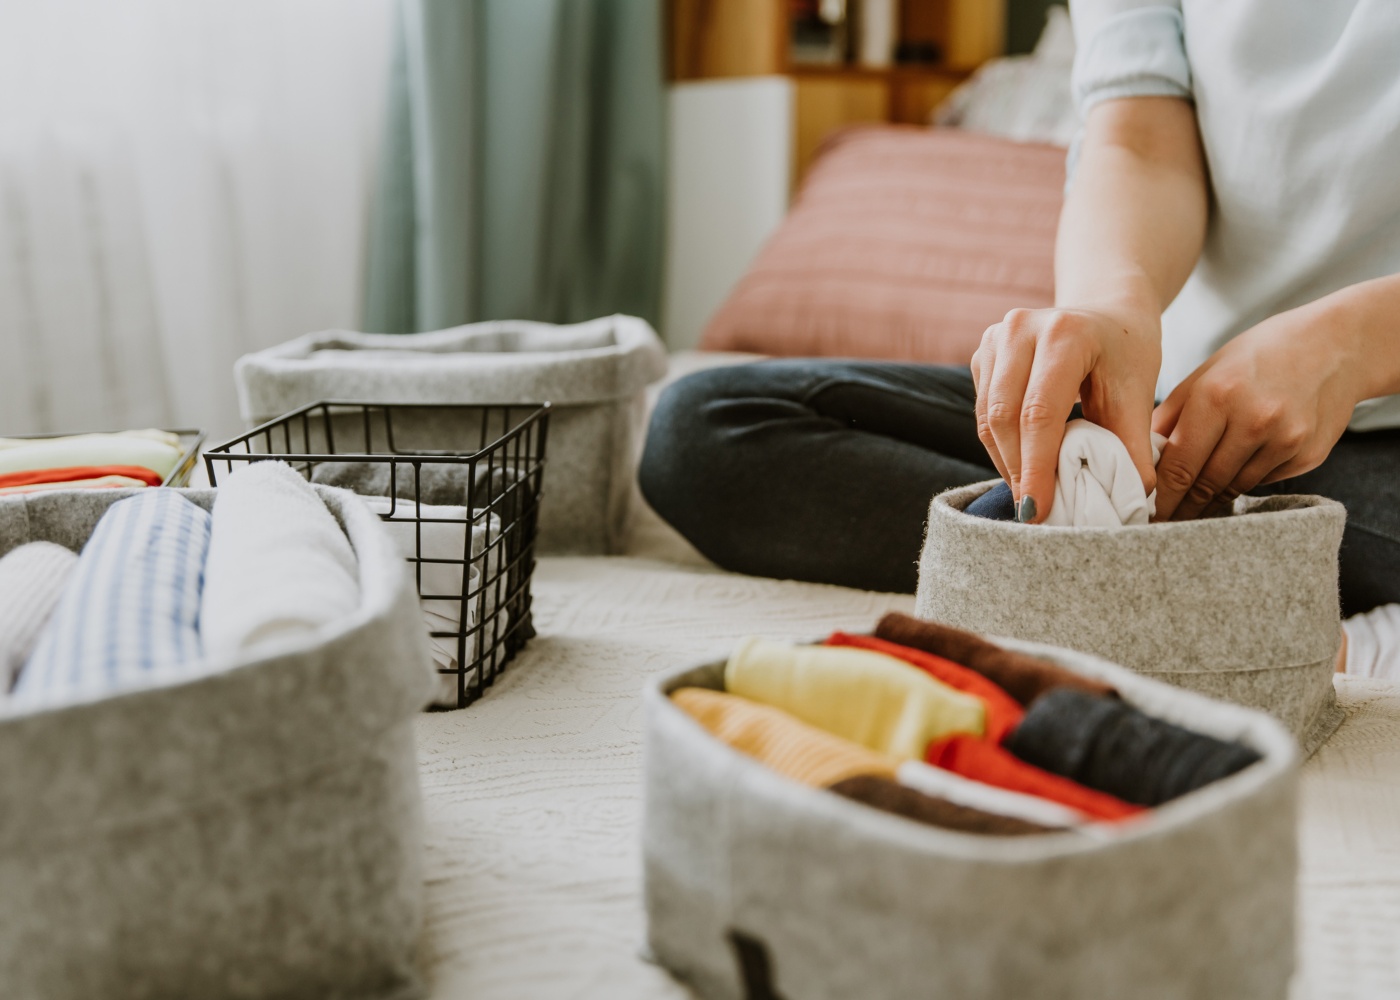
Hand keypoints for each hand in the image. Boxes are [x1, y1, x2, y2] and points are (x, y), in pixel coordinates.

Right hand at [971, 306, 1161, 522]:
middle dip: (1018, 470)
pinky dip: (1001, 445)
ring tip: (1029, 493)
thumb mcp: (1138, 394)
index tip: (1037, 511)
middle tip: (1033, 511)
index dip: (1036, 467)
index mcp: (1065, 333)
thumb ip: (1133, 446)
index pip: (1040, 412)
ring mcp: (995, 338)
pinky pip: (982, 412)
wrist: (1107, 313)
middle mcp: (1021, 328)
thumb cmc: (1126, 354)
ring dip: (1006, 462)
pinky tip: (1023, 464)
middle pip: (1004, 417)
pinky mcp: (982, 353)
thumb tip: (1134, 502)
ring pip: (986, 418)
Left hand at [1152, 301, 1364, 519]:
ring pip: (1234, 488)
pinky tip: (1240, 470)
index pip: (1178, 465)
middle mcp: (1254, 420)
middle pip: (1206, 483)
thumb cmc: (1258, 357)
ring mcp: (1286, 440)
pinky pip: (1264, 481)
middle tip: (1163, 523)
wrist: (1335, 346)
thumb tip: (1140, 458)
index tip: (1146, 515)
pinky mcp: (1309, 454)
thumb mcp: (1206, 373)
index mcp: (1217, 396)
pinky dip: (1246, 480)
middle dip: (1182, 507)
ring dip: (1212, 498)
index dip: (1160, 498)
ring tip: (1193, 506)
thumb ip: (1171, 416)